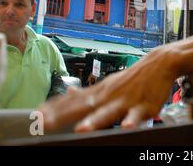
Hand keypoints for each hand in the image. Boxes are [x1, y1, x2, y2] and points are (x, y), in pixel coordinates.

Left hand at [39, 48, 178, 132]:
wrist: (159, 63)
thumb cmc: (132, 78)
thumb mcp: (107, 84)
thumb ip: (87, 92)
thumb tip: (68, 93)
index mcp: (98, 92)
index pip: (70, 102)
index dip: (52, 109)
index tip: (34, 117)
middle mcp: (107, 95)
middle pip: (82, 107)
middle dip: (63, 116)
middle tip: (44, 124)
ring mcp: (125, 101)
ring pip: (108, 112)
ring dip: (95, 120)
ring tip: (82, 129)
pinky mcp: (143, 106)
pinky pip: (137, 115)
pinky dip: (132, 121)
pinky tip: (126, 127)